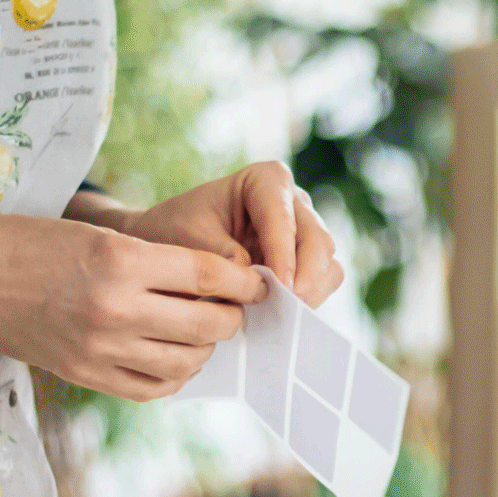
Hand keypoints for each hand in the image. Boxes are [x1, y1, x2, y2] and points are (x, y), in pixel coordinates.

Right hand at [0, 216, 263, 400]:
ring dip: (206, 348)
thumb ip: (156, 261)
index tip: (255, 282)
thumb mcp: (97, 234)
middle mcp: (113, 309)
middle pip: (207, 324)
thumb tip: (219, 287)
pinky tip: (174, 355)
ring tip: (203, 330)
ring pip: (187, 361)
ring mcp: (99, 350)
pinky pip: (154, 388)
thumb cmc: (30, 245)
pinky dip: (175, 374)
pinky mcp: (86, 376)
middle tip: (233, 307)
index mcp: (119, 261)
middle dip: (231, 316)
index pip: (209, 276)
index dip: (242, 281)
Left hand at [117, 162, 344, 305]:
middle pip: (317, 240)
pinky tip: (284, 313)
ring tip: (286, 315)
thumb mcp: (187, 239)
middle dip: (307, 276)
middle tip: (290, 308)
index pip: (282, 216)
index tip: (279, 287)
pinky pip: (324, 279)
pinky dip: (310, 298)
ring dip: (311, 291)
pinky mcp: (306, 259)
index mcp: (265, 181)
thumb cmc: (177, 230)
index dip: (283, 253)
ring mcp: (304, 231)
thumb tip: (254, 282)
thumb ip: (220, 257)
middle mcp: (293, 202)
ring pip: (327, 261)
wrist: (170, 243)